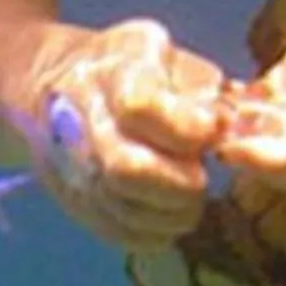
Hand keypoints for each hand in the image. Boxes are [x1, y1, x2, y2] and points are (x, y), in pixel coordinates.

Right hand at [19, 19, 226, 248]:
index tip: (212, 132)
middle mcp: (81, 119)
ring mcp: (71, 165)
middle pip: (126, 168)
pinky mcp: (74, 199)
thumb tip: (226, 127)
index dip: (184, 127)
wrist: (59, 84)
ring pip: (124, 208)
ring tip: (189, 198)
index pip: (139, 106)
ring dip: (171, 213)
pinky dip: (155, 233)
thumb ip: (198, 86)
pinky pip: (117, 232)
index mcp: (110, 72)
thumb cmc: (130, 67)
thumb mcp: (166, 53)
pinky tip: (169, 215)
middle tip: (201, 178)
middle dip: (179, 184)